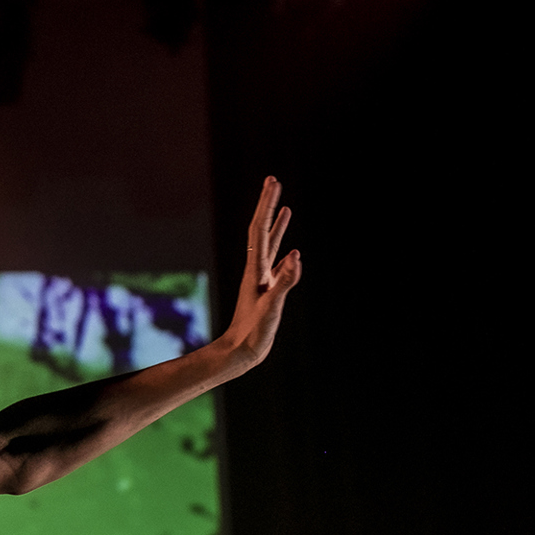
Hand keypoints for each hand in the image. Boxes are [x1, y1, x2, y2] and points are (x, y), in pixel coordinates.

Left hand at [216, 177, 302, 370]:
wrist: (239, 353)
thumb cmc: (254, 333)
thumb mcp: (271, 307)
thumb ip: (284, 282)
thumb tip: (296, 255)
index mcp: (256, 270)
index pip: (261, 230)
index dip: (267, 205)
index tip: (273, 183)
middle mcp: (257, 270)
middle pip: (262, 230)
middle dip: (268, 205)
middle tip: (273, 181)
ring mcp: (261, 279)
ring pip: (269, 245)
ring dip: (275, 224)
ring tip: (283, 206)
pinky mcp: (266, 290)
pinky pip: (275, 263)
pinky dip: (282, 249)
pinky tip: (290, 249)